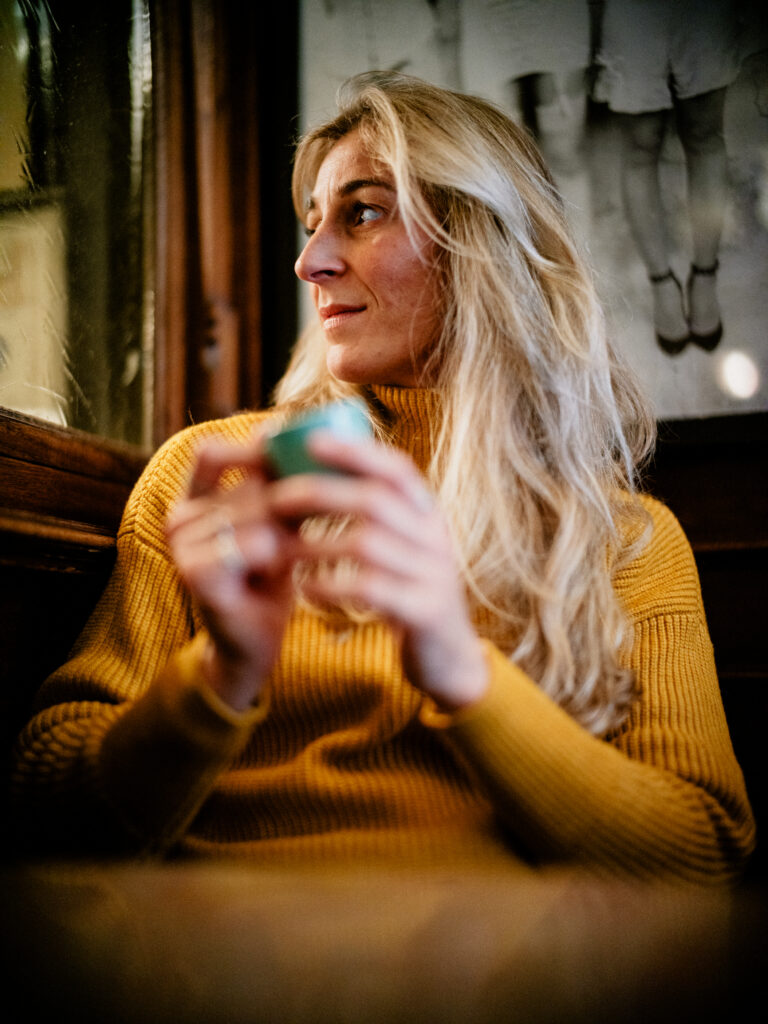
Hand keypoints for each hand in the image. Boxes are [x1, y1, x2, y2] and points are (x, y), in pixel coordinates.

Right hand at [165, 432, 298, 710]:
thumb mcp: (278, 526)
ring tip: (295, 552)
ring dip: (288, 531)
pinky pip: (253, 542)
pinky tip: (281, 570)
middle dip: (293, 499)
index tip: (294, 449)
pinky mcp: (195, 573)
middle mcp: (178, 518)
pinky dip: (277, 552)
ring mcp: (182, 545)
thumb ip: (285, 487)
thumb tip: (325, 440)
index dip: (250, 447)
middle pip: (248, 485)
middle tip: (319, 517)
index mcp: (192, 502)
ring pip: (256, 512)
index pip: (210, 454)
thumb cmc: (267, 580)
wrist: (252, 643)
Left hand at [268, 432, 488, 709]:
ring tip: (281, 548)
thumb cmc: (408, 591)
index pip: (396, 469)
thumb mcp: (403, 545)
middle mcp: (436, 537)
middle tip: (275, 498)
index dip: (355, 451)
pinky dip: (331, 586)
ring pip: (367, 544)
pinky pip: (370, 590)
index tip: (310, 440)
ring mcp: (434, 574)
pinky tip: (305, 589)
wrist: (449, 657)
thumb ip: (374, 512)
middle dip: (320, 493)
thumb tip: (320, 466)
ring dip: (316, 543)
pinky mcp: (424, 612)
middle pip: (375, 501)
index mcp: (428, 514)